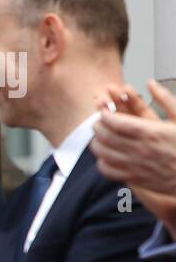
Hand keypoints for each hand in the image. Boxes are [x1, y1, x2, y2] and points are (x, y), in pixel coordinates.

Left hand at [92, 80, 175, 231]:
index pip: (116, 122)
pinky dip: (102, 162)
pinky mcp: (136, 178)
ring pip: (104, 153)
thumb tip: (151, 83)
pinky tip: (104, 157)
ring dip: (97, 143)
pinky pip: (109, 171)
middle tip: (98, 122)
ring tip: (97, 137)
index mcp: (152, 132)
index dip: (105, 114)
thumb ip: (166, 99)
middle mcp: (141, 149)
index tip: (104, 111)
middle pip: (106, 136)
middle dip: (98, 126)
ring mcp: (136, 165)